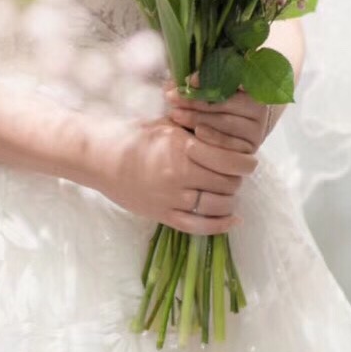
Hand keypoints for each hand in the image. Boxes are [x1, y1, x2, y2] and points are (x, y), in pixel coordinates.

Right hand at [90, 114, 256, 235]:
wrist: (100, 157)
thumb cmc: (134, 136)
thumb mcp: (168, 125)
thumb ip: (196, 131)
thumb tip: (228, 136)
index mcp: (182, 148)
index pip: (229, 160)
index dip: (245, 162)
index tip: (250, 160)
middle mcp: (180, 175)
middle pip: (228, 183)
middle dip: (236, 179)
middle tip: (233, 173)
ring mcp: (171, 199)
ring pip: (218, 205)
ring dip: (229, 199)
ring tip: (227, 190)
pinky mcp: (163, 215)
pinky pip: (199, 226)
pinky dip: (220, 225)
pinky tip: (232, 219)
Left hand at [164, 83, 279, 155]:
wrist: (240, 126)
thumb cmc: (221, 99)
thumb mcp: (212, 85)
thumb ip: (201, 78)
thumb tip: (181, 81)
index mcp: (253, 84)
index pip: (232, 78)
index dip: (209, 78)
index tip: (188, 80)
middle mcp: (259, 107)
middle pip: (224, 101)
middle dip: (195, 99)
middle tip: (171, 97)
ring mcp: (256, 129)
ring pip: (224, 122)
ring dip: (196, 118)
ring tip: (175, 114)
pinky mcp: (249, 148)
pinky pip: (228, 143)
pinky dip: (210, 137)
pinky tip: (195, 132)